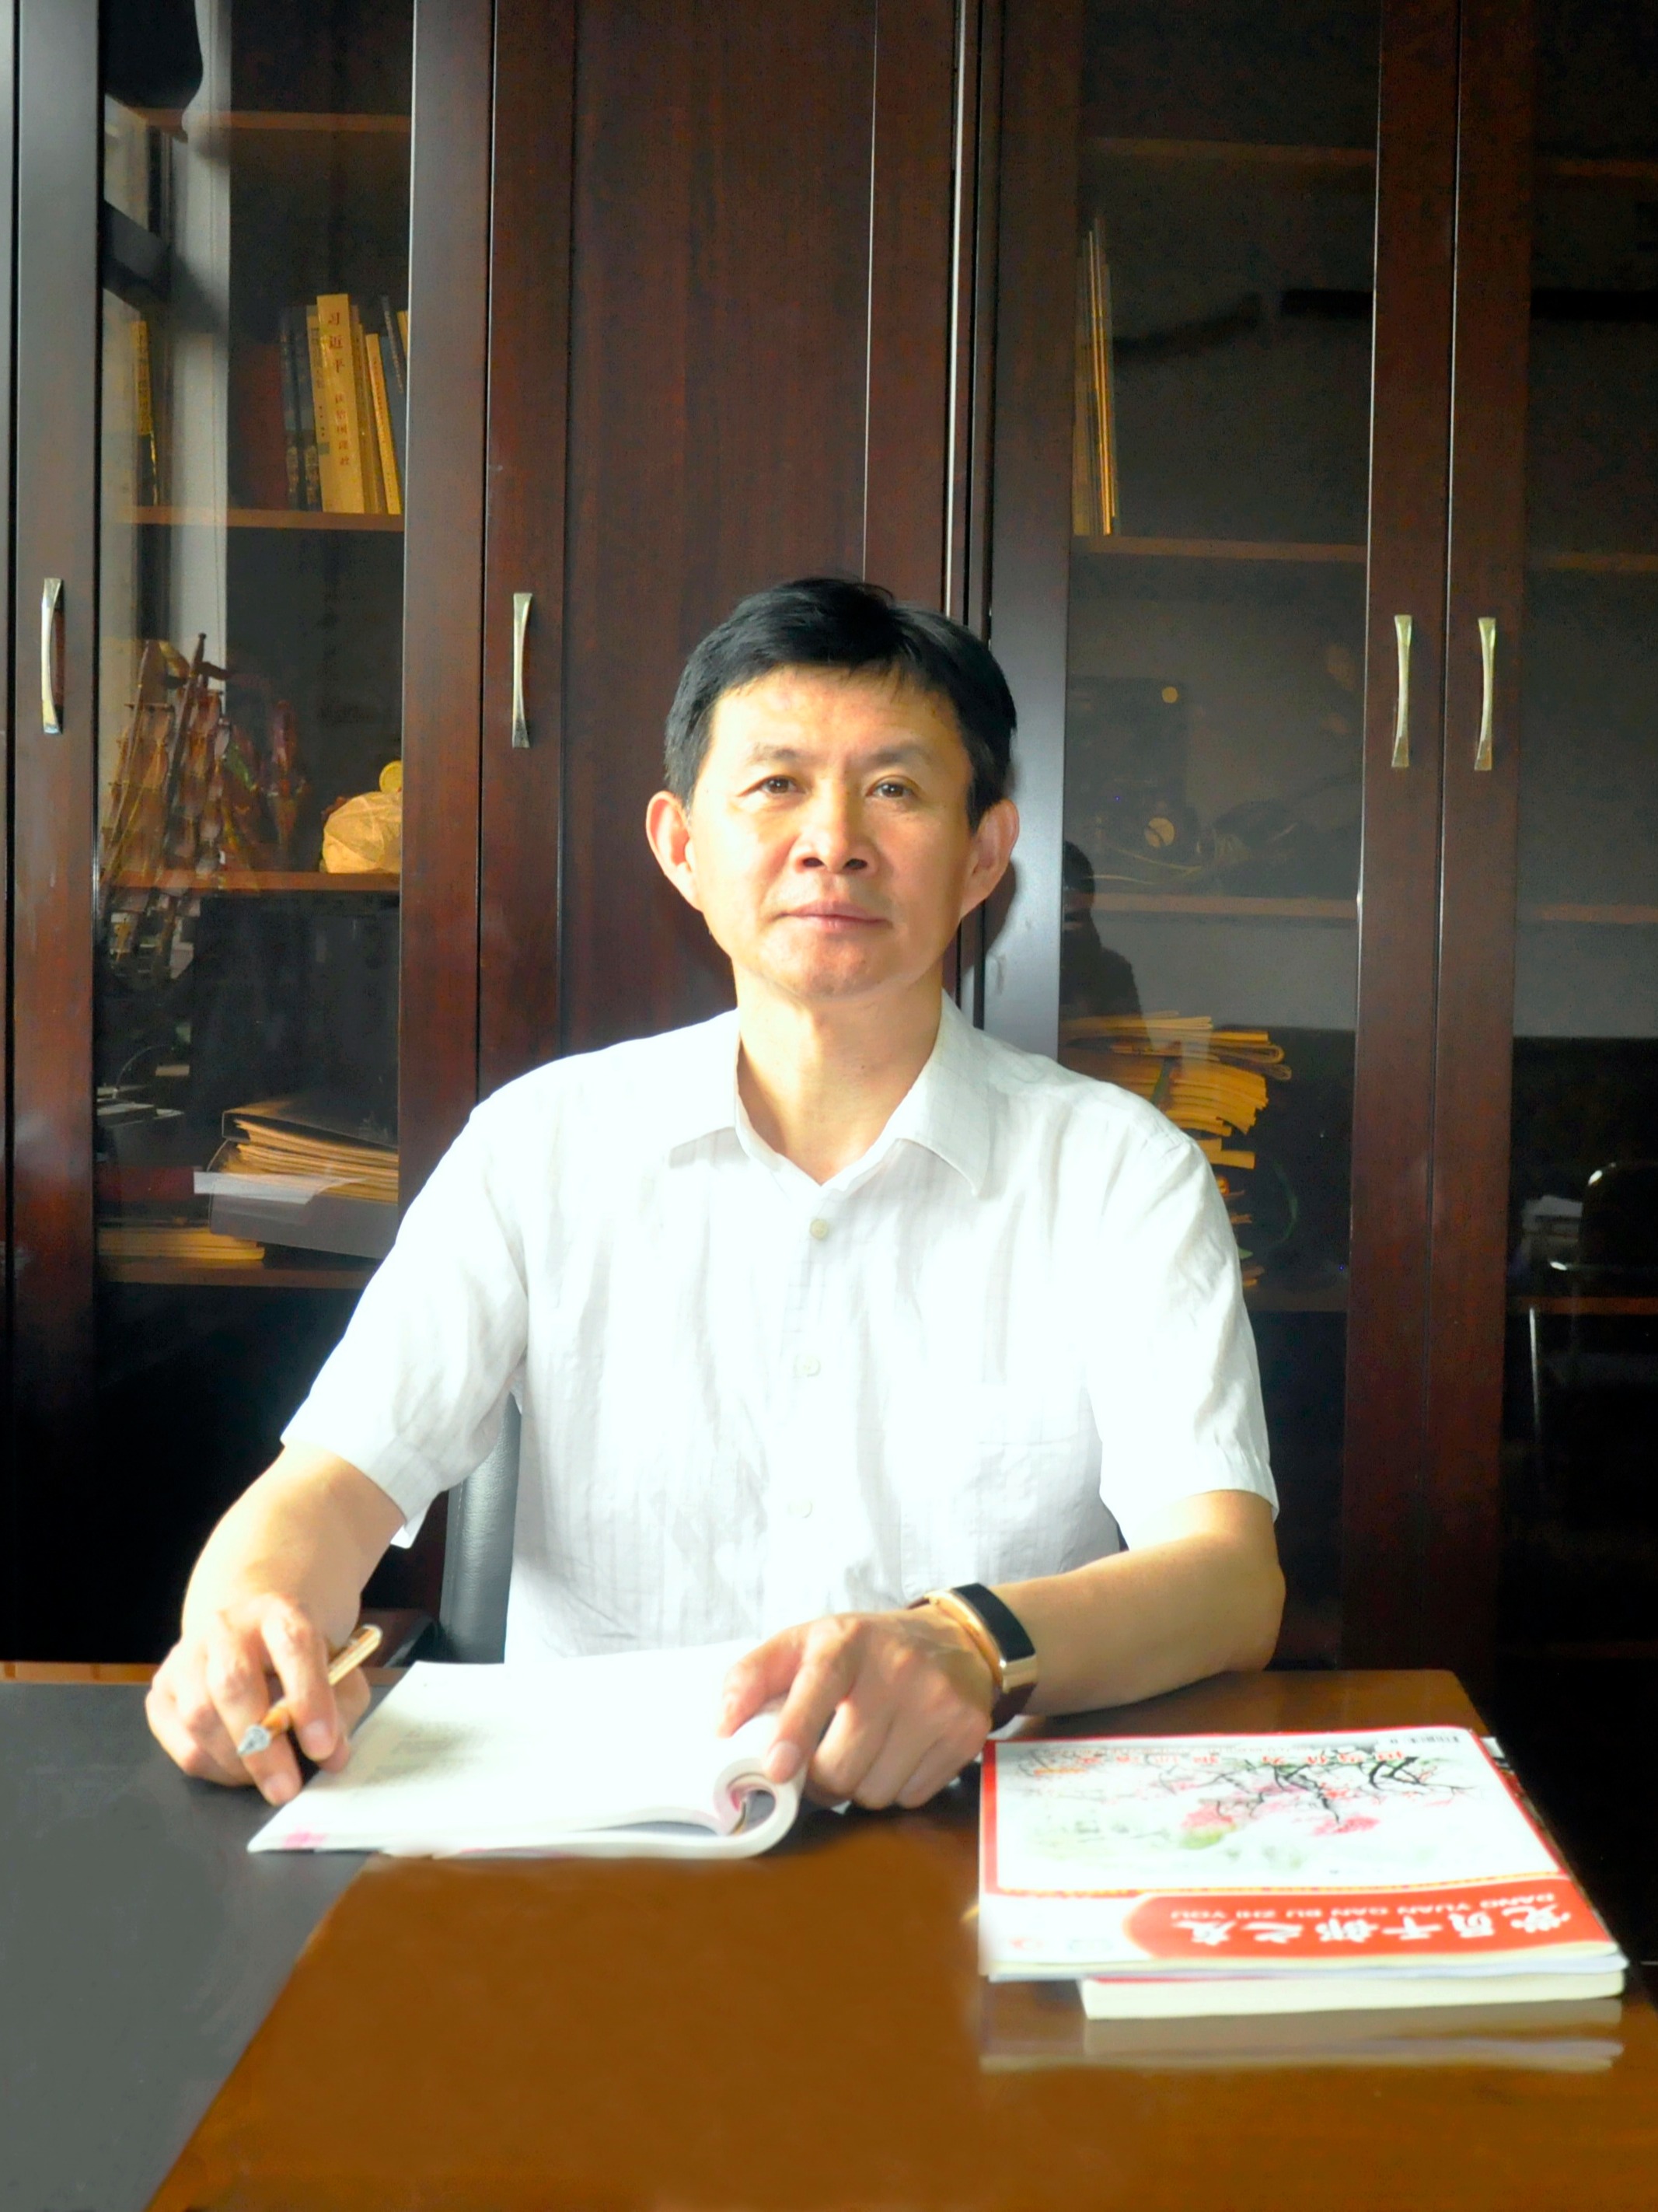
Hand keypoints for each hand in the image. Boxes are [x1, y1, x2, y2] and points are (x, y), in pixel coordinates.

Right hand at [145, 1595, 370, 1805]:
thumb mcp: (336, 1672)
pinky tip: (241, 1771)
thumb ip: (341, 1709)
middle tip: (287, 1789)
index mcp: (278, 1612)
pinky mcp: (161, 1691)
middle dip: (262, 1746)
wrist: (248, 1639)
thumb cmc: (299, 1663)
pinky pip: (181, 1742)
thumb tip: (333, 1756)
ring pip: (199, 1717)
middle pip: (232, 1683)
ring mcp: (185, 1656)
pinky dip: (214, 1768)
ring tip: (268, 1780)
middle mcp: (225, 1627)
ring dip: (236, 1762)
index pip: (293, 1645)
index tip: (323, 1748)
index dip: (309, 1698)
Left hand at [719, 1605, 994, 1809]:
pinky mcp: (966, 1731)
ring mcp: (937, 1701)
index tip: (776, 1768)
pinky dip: (898, 1787)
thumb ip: (753, 1676)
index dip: (794, 1730)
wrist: (954, 1640)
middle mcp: (897, 1668)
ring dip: (860, 1786)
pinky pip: (913, 1796)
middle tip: (823, 1762)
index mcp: (848, 1641)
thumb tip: (720, 1728)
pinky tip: (900, 1753)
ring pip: (876, 1790)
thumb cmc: (863, 1649)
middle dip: (823, 1779)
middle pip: (842, 1765)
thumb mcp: (805, 1643)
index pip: (818, 1685)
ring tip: (866, 1750)